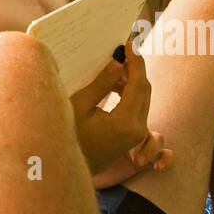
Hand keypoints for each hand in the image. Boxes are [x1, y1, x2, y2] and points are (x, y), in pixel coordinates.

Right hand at [70, 42, 169, 174]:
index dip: (136, 61)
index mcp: (124, 123)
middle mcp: (136, 130)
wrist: (68, 169)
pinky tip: (114, 84)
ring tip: (114, 67)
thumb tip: (116, 63)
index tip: (129, 44)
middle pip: (144, 89)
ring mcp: (137, 135)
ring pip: (142, 98)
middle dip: (135, 68)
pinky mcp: (133, 136)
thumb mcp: (79, 107)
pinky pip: (138, 108)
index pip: (138, 84)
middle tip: (122, 52)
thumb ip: (101, 84)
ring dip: (131, 80)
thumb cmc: (68, 137)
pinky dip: (129, 93)